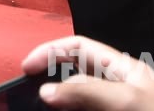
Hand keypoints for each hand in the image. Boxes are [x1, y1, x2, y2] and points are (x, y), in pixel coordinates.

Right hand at [21, 36, 153, 110]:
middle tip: (28, 88)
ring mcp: (114, 110)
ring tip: (38, 106)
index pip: (80, 48)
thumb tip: (47, 90)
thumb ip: (86, 90)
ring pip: (76, 99)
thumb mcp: (124, 101)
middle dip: (50, 76)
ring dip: (57, 101)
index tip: (27, 67)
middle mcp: (118, 88)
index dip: (51, 51)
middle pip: (74, 72)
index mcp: (126, 71)